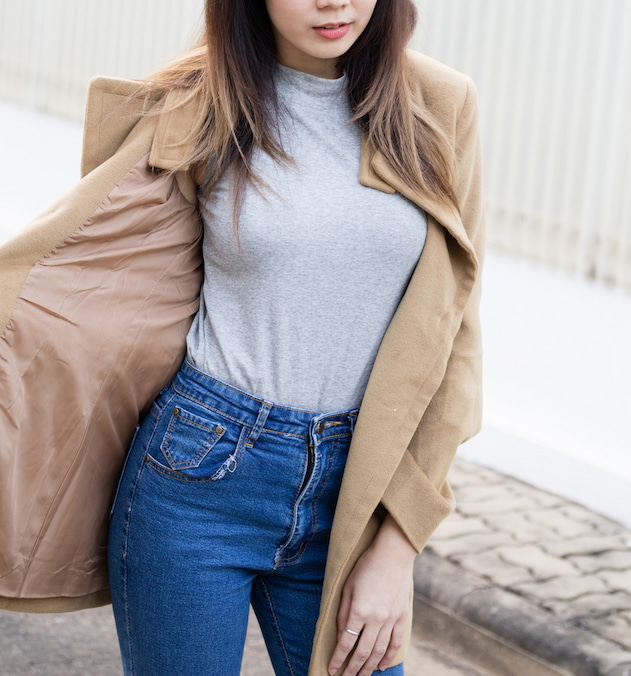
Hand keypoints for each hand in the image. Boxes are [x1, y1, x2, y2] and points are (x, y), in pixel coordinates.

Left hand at [327, 514, 416, 675]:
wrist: (392, 555)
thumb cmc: (365, 567)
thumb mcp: (347, 587)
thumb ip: (343, 613)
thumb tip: (341, 637)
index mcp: (359, 610)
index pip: (346, 643)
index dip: (338, 659)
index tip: (331, 670)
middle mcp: (375, 619)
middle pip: (362, 652)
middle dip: (352, 669)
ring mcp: (390, 619)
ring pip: (378, 651)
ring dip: (369, 667)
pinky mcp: (401, 617)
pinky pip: (395, 643)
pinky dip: (388, 656)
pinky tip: (381, 665)